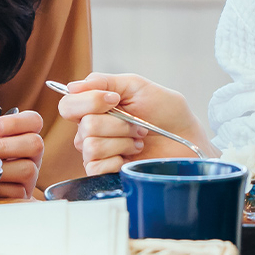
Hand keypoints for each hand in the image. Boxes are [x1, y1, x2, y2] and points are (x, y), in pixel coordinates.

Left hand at [0, 109, 44, 199]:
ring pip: (28, 169)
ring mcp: (30, 175)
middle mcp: (30, 153)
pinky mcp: (23, 195)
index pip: (33, 121)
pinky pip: (18, 191)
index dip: (15, 122)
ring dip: (2, 169)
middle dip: (7, 146)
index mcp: (21, 134)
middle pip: (36, 144)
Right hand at [57, 72, 214, 174]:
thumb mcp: (136, 86)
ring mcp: (98, 152)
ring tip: (139, 140)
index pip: (68, 105)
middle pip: (84, 125)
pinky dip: (118, 158)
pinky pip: (96, 166)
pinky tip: (132, 156)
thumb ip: (103, 82)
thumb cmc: (165, 112)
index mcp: (95, 107)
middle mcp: (91, 129)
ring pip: (91, 145)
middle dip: (118, 123)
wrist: (186, 139)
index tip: (115, 100)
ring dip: (122, 140)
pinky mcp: (105, 172)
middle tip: (137, 124)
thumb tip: (71, 86)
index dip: (89, 101)